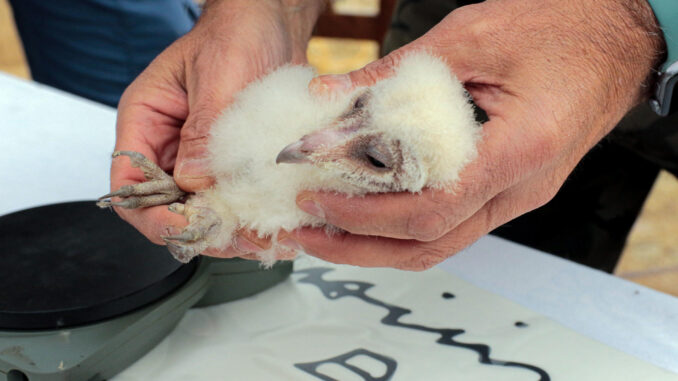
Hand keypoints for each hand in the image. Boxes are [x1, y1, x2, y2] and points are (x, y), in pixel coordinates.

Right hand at [109, 0, 323, 257]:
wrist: (273, 24)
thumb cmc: (238, 34)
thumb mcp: (218, 77)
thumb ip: (203, 131)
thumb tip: (192, 184)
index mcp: (146, 120)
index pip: (129, 182)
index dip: (152, 215)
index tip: (186, 228)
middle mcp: (168, 144)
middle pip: (165, 206)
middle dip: (196, 231)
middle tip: (236, 242)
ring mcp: (198, 155)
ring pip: (200, 209)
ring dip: (227, 230)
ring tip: (259, 240)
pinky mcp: (229, 161)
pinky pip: (230, 199)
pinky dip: (247, 216)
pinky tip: (270, 224)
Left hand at [277, 0, 664, 269]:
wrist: (616, 38)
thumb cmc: (560, 29)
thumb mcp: (469, 38)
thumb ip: (395, 74)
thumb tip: (329, 96)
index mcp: (519, 150)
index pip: (433, 209)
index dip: (367, 215)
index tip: (320, 202)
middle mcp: (522, 188)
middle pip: (432, 244)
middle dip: (361, 245)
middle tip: (307, 231)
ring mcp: (519, 195)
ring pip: (442, 243)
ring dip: (379, 245)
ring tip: (327, 231)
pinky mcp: (510, 189)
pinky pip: (453, 223)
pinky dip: (405, 226)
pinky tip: (369, 212)